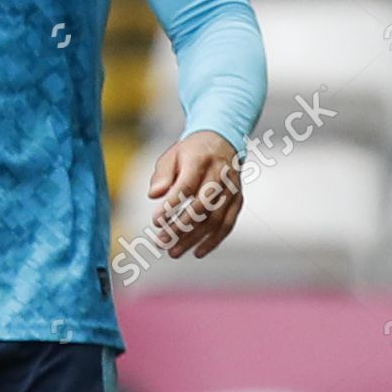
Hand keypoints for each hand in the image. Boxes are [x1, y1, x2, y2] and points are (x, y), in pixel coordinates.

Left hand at [147, 130, 242, 259]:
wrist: (223, 140)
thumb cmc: (191, 151)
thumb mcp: (172, 155)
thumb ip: (162, 175)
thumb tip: (154, 194)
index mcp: (200, 159)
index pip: (187, 185)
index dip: (172, 205)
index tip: (156, 221)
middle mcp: (220, 174)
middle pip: (201, 206)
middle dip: (180, 227)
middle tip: (161, 242)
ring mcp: (231, 189)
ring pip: (214, 219)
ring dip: (194, 239)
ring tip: (173, 252)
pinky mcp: (237, 200)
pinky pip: (227, 224)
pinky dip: (213, 241)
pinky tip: (197, 252)